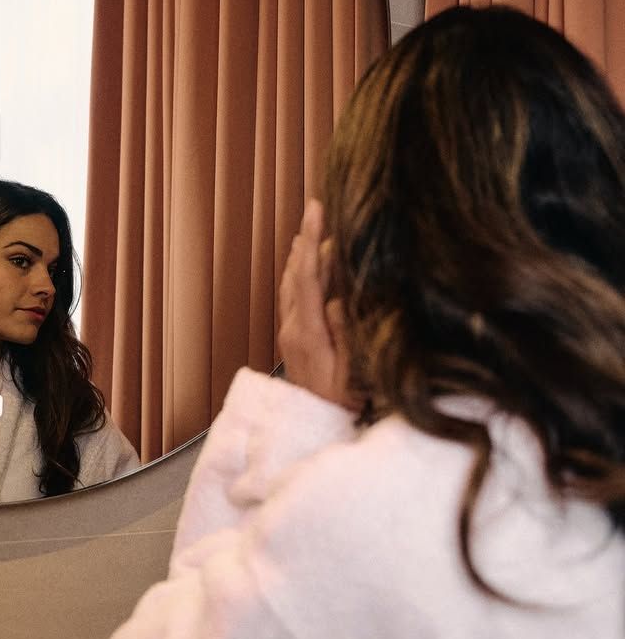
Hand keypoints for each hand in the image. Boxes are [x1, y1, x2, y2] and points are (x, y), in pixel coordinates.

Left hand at [277, 199, 351, 406]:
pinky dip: (301, 273)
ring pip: (293, 282)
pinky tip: (307, 266)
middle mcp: (293, 327)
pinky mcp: (292, 338)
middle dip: (307, 240)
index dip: (312, 241)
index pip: (308, 276)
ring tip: (312, 230)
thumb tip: (338, 298)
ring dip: (302, 255)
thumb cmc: (340, 405)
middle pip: (297, 273)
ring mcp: (289, 332)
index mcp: (307, 332)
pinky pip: (294, 296)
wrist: (312, 428)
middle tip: (318, 210)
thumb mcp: (350, 375)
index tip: (316, 211)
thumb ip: (345, 335)